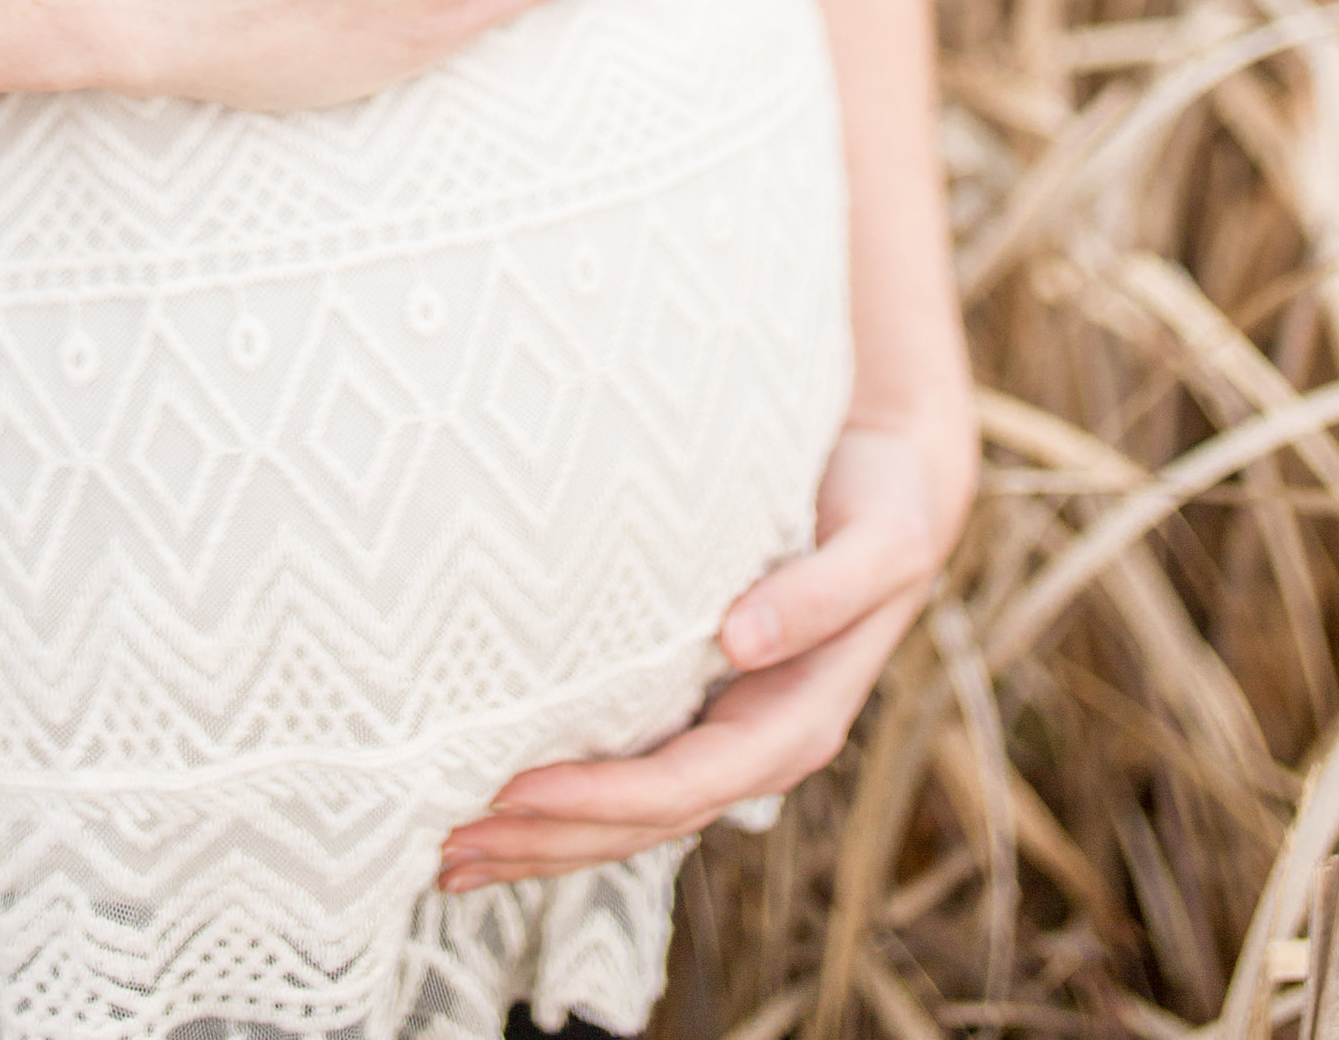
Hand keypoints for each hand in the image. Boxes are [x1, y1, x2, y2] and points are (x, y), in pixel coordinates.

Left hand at [435, 405, 976, 887]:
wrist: (890, 481)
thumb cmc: (879, 504)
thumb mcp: (876, 542)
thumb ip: (820, 594)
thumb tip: (739, 639)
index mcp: (797, 721)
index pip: (685, 783)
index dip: (602, 798)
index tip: (515, 791)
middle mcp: (756, 743)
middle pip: (644, 822)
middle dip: (549, 842)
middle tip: (448, 849)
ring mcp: (723, 732)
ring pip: (627, 815)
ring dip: (542, 842)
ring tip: (448, 857)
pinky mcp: (696, 704)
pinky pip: (626, 770)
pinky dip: (562, 800)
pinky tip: (500, 807)